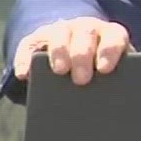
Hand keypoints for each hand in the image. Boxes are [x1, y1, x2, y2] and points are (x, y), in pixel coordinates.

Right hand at [12, 18, 130, 85]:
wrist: (77, 63)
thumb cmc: (101, 78)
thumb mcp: (111, 78)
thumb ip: (116, 86)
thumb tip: (115, 112)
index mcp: (110, 35)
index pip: (114, 37)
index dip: (110, 50)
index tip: (104, 69)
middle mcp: (87, 28)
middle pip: (86, 33)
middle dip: (83, 55)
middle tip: (82, 79)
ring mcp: (61, 30)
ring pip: (59, 33)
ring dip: (60, 51)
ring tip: (60, 71)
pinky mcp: (37, 39)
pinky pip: (29, 46)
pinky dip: (25, 59)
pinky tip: (24, 75)